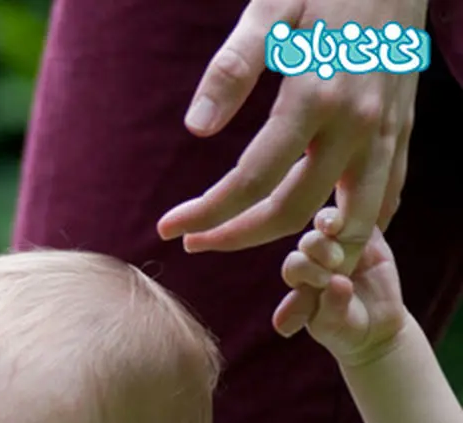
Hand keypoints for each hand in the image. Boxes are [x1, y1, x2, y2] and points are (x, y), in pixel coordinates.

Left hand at [158, 0, 424, 273]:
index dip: (206, 212)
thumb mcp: (271, 10)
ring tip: (249, 244)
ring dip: (295, 248)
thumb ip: (233, 68)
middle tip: (195, 241)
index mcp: (316, 98)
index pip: (251, 181)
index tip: (170, 228)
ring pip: (345, 221)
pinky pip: (385, 199)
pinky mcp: (403, 133)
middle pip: (291, 212)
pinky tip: (318, 237)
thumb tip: (197, 129)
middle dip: (236, 236)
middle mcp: (357, 126)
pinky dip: (353, 230)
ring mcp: (386, 134)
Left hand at [274, 207, 406, 364]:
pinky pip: (364, 217)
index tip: (323, 281)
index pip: (295, 264)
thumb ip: (332, 307)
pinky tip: (365, 212)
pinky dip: (362, 213)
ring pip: (330, 221)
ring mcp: (340, 243)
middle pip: (310, 241)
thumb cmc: (344, 328)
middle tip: (335, 262)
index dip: (305, 269)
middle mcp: (315, 257)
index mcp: (300, 277)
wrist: (375, 327)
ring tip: (337, 230)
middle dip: (319, 248)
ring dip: (332, 221)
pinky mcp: (369, 236)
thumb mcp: (334, 325)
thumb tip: (339, 283)